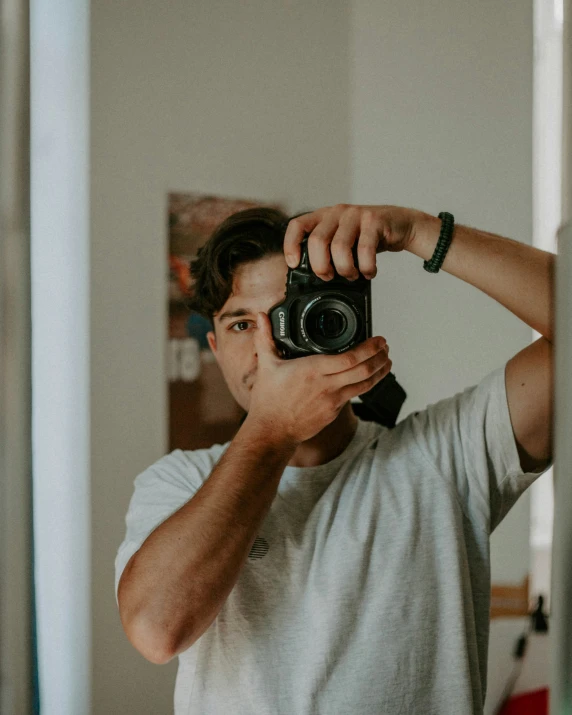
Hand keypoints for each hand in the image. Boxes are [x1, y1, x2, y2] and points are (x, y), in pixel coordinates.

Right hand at [245, 312, 391, 444]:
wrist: (272, 431)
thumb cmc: (269, 400)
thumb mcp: (266, 366)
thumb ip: (265, 338)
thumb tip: (261, 317)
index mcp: (312, 370)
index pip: (349, 358)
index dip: (369, 348)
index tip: (378, 339)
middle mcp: (326, 385)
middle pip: (363, 371)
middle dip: (379, 357)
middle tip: (385, 347)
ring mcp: (333, 401)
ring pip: (365, 385)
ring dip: (379, 372)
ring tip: (386, 361)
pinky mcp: (334, 411)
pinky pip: (355, 395)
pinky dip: (366, 384)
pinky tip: (370, 378)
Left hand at [283, 203, 433, 280]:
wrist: (400, 224)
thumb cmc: (368, 236)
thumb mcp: (343, 240)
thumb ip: (327, 251)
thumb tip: (313, 277)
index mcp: (323, 216)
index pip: (297, 225)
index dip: (291, 245)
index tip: (293, 265)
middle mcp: (337, 212)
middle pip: (317, 241)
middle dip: (321, 266)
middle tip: (329, 277)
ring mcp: (355, 214)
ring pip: (339, 247)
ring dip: (345, 269)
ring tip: (352, 275)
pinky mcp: (374, 220)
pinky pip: (365, 250)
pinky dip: (366, 268)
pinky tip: (368, 272)